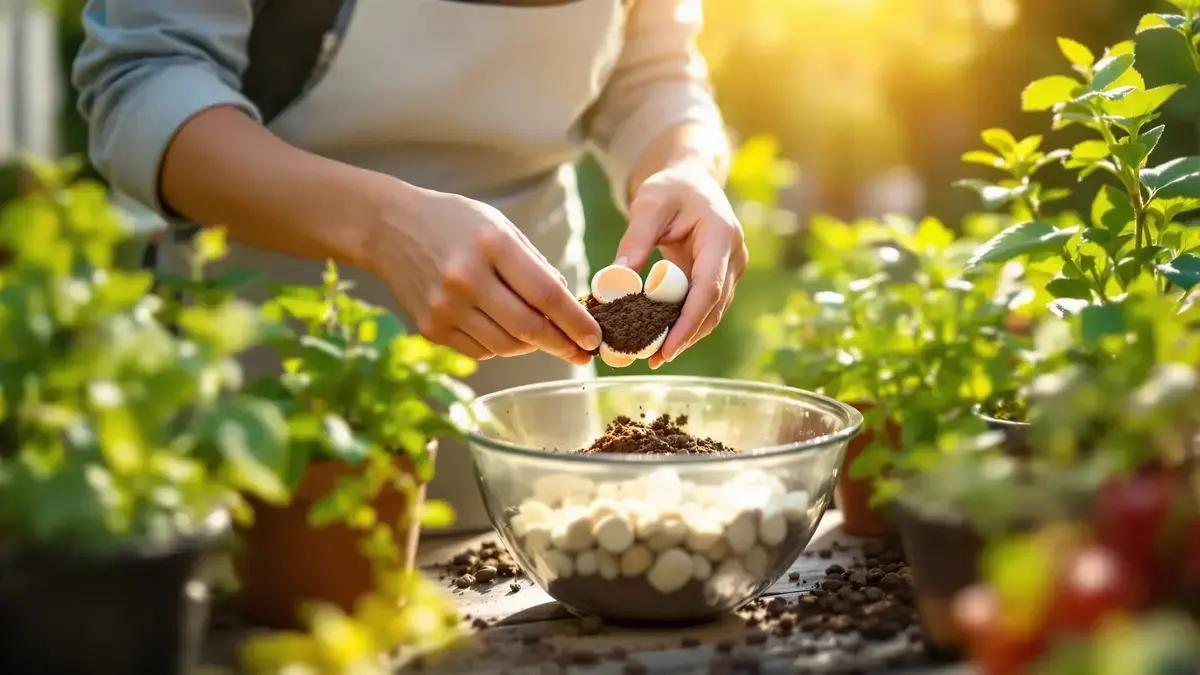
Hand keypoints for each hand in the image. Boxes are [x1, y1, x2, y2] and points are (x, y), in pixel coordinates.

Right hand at [365, 184, 599, 363]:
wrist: (388, 228)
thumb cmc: (452, 222)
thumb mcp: (499, 226)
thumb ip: (535, 264)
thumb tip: (567, 300)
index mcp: (492, 245)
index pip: (546, 295)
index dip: (576, 322)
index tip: (595, 337)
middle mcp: (467, 279)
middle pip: (529, 328)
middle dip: (562, 344)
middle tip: (582, 352)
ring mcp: (445, 307)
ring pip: (506, 346)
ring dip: (531, 346)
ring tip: (542, 336)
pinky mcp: (431, 328)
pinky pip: (480, 351)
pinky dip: (501, 346)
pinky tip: (504, 330)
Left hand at [616, 161, 746, 368]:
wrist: (691, 180)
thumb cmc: (670, 188)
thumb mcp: (649, 205)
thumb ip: (635, 240)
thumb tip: (615, 280)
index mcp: (721, 236)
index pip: (708, 288)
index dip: (689, 322)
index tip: (668, 348)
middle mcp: (733, 256)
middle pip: (712, 308)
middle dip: (685, 337)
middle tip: (652, 359)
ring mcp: (730, 268)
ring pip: (712, 313)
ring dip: (685, 335)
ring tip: (652, 355)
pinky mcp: (720, 277)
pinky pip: (704, 306)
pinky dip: (684, 324)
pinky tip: (660, 337)